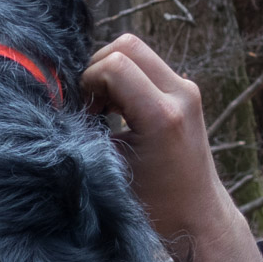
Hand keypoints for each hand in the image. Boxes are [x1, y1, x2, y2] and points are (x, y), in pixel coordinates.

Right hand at [81, 34, 262, 261]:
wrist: (198, 215)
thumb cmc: (155, 205)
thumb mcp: (113, 170)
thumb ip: (90, 133)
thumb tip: (63, 109)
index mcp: (162, 115)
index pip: (114, 65)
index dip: (87, 82)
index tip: (83, 112)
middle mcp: (180, 94)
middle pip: (126, 46)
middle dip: (97, 70)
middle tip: (92, 106)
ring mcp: (186, 89)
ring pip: (135, 51)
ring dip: (111, 73)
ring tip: (105, 110)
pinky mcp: (185, 92)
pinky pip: (146, 66)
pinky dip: (125, 80)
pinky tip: (119, 112)